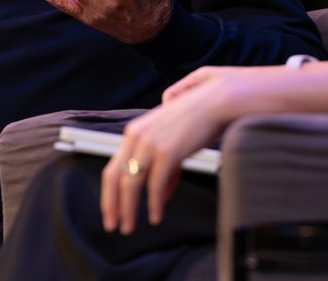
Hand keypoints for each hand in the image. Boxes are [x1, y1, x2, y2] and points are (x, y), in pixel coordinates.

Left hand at [100, 69, 247, 234]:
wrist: (218, 100)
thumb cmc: (199, 116)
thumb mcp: (174, 139)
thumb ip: (165, 166)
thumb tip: (161, 192)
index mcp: (135, 131)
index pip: (113, 167)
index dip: (109, 192)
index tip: (111, 210)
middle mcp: (137, 136)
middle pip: (115, 177)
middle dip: (112, 205)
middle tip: (114, 225)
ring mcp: (150, 144)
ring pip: (131, 184)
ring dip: (129, 210)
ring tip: (130, 227)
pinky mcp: (167, 152)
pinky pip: (155, 185)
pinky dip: (154, 204)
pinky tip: (156, 216)